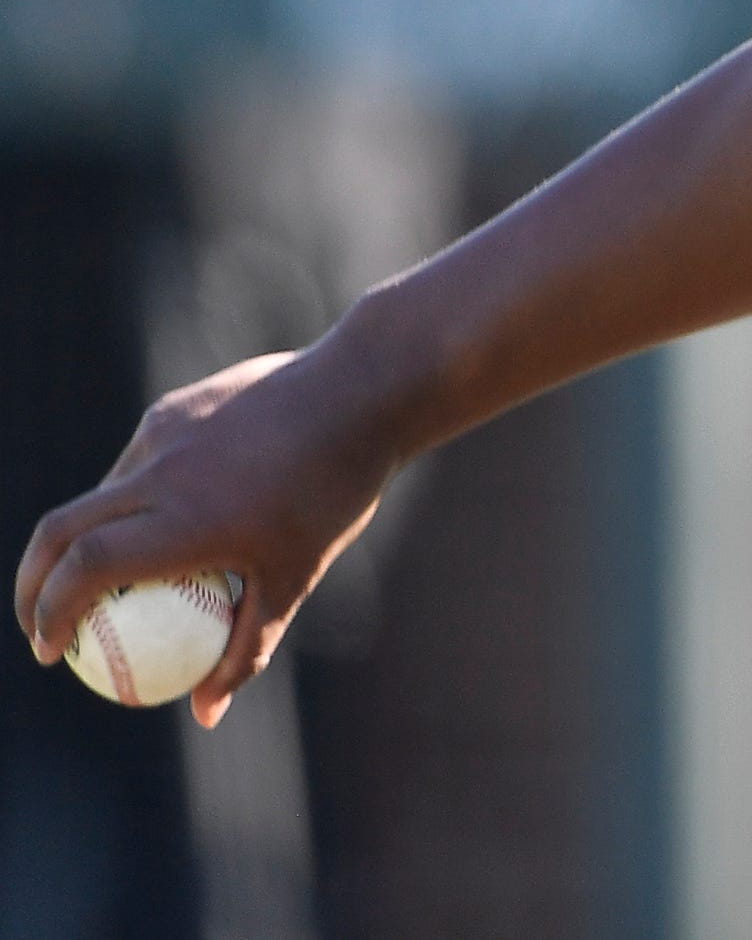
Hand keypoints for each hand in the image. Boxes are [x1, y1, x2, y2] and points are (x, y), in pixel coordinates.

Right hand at [16, 350, 396, 725]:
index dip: (50, 612)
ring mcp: (163, 432)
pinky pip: (136, 461)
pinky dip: (129, 498)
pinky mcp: (175, 407)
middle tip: (39, 619)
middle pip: (61, 531)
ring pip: (100, 494)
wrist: (364, 389)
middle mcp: (160, 472)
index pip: (84, 569)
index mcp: (184, 519)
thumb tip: (204, 715)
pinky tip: (160, 518)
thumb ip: (245, 648)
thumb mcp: (298, 576)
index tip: (49, 651)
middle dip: (32, 581)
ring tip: (101, 577)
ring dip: (84, 538)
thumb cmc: (335, 493)